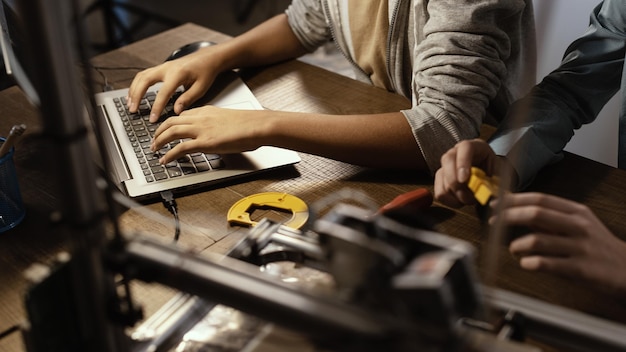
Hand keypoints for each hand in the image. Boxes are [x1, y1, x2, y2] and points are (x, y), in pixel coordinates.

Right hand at [127, 46, 221, 122]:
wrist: (207, 58)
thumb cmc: (206, 72)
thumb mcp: (201, 88)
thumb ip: (188, 99)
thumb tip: (176, 111)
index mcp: (178, 74)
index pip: (163, 93)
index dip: (156, 107)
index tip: (152, 118)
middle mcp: (167, 68)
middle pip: (145, 81)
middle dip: (136, 96)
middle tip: (133, 110)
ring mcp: (163, 67)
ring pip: (141, 76)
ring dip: (133, 90)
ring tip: (130, 104)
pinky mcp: (161, 68)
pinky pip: (144, 75)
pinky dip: (137, 84)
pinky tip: (134, 94)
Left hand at [150, 105, 267, 163]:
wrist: (257, 125)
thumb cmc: (250, 125)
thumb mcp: (229, 120)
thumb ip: (218, 124)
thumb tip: (217, 134)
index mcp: (207, 111)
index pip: (182, 115)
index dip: (171, 123)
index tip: (166, 129)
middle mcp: (200, 118)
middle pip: (171, 121)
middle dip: (159, 131)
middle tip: (154, 140)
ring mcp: (201, 130)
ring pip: (171, 132)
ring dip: (159, 141)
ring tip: (154, 149)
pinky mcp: (204, 143)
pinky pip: (180, 148)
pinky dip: (169, 154)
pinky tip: (165, 160)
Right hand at [434, 139, 501, 206]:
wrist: (489, 179)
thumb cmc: (494, 175)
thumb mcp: (499, 176)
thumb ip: (492, 182)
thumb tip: (485, 193)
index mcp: (475, 147)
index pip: (465, 147)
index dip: (462, 162)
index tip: (464, 179)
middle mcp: (457, 152)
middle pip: (447, 160)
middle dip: (454, 181)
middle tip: (466, 196)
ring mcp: (446, 164)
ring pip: (441, 177)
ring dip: (455, 194)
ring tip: (469, 199)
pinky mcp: (441, 178)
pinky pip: (439, 191)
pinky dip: (449, 200)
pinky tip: (460, 201)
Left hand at [492, 192, 625, 294]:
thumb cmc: (596, 245)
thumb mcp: (577, 224)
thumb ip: (548, 217)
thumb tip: (515, 207)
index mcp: (576, 211)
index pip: (539, 199)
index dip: (514, 200)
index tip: (496, 204)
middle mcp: (579, 226)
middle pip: (536, 214)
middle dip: (509, 216)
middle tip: (494, 222)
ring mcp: (580, 247)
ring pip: (538, 240)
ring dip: (517, 244)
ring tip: (513, 248)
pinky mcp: (580, 268)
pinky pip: (547, 263)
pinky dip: (530, 262)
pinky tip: (525, 263)